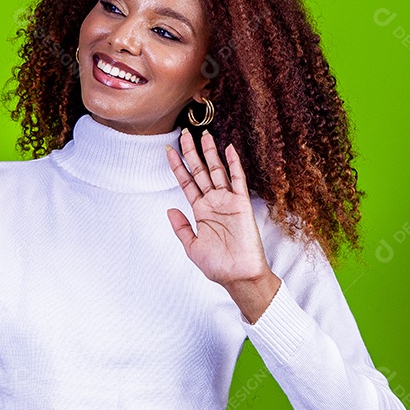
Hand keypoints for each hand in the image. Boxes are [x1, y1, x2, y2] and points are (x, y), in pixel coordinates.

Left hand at [164, 129, 270, 287]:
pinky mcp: (242, 204)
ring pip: (217, 171)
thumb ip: (181, 227)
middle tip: (184, 133)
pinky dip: (234, 164)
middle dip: (192, 152)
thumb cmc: (218, 266)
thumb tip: (169, 210)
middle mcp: (213, 202)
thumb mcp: (192, 247)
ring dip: (210, 153)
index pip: (187, 182)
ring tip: (204, 135)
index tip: (168, 149)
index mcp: (200, 211)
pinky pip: (238, 180)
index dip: (178, 166)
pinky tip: (229, 149)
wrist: (238, 276)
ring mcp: (228, 201)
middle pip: (200, 171)